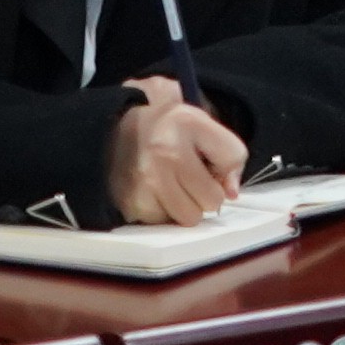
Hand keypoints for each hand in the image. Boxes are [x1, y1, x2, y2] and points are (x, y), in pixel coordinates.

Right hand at [111, 75, 250, 221]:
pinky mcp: (135, 202)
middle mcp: (167, 150)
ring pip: (191, 217)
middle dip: (206, 192)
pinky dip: (164, 212)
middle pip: (214, 199)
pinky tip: (155, 192)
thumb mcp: (198, 124)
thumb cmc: (162, 131)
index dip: (227, 164)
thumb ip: (227, 153)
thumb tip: (232, 193)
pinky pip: (166, 223)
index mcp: (187, 121)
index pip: (234, 156)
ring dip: (186, 206)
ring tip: (172, 185)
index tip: (211, 159)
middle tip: (190, 177)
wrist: (109, 133)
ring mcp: (148, 179)